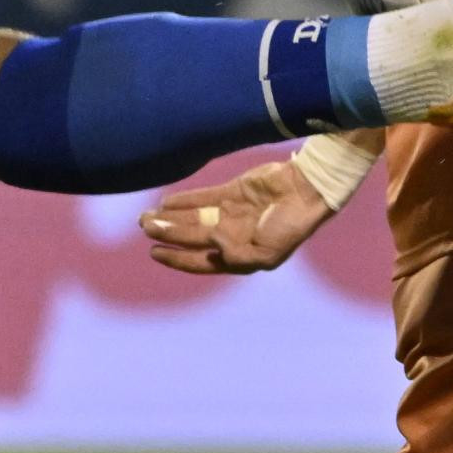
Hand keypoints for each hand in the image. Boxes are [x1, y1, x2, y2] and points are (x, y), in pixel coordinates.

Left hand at [139, 160, 333, 274]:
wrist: (308, 191)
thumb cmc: (291, 227)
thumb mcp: (267, 252)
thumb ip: (238, 254)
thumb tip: (211, 247)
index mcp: (240, 256)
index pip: (201, 261)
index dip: (177, 259)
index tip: (154, 253)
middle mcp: (232, 237)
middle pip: (192, 237)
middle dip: (167, 233)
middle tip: (144, 226)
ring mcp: (232, 214)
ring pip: (194, 217)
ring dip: (171, 217)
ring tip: (146, 216)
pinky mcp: (234, 192)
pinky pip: (204, 197)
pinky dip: (185, 199)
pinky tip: (166, 201)